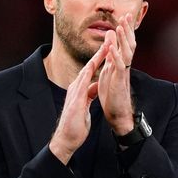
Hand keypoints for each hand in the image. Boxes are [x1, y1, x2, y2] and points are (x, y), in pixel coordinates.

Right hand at [48, 37, 111, 163]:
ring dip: (96, 58)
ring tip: (105, 46)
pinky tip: (95, 65)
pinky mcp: (75, 99)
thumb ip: (88, 95)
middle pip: (89, 66)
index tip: (110, 48)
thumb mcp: (85, 105)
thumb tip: (93, 88)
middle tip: (109, 39)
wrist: (67, 138)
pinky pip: (84, 83)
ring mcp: (74, 92)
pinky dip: (90, 72)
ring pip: (86, 70)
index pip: (92, 71)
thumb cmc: (76, 124)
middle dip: (100, 52)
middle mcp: (76, 87)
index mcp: (80, 89)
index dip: (101, 59)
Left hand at [97, 13, 137, 134]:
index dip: (126, 30)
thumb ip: (111, 55)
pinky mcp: (119, 81)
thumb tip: (110, 41)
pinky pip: (119, 67)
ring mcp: (123, 73)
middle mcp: (125, 66)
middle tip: (127, 15)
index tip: (125, 16)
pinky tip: (111, 47)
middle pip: (129, 44)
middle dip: (128, 30)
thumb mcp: (109, 70)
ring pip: (126, 53)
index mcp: (121, 63)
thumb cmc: (112, 94)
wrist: (117, 113)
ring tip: (120, 26)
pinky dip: (115, 56)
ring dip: (123, 39)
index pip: (126, 43)